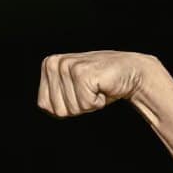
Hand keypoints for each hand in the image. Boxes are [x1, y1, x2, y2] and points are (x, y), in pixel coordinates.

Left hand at [36, 51, 154, 117]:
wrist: (130, 71)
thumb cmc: (99, 84)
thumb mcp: (71, 90)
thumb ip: (54, 96)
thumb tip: (42, 106)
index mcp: (48, 65)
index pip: (45, 106)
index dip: (67, 106)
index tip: (80, 92)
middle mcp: (54, 63)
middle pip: (59, 109)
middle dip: (78, 106)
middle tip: (90, 89)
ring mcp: (67, 66)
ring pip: (72, 108)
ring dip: (89, 103)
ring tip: (96, 86)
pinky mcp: (82, 73)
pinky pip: (86, 104)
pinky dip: (98, 102)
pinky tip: (102, 86)